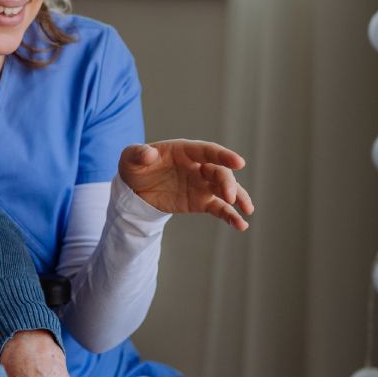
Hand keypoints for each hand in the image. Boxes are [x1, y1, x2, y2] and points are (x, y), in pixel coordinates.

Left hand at [118, 139, 253, 230]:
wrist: (134, 189)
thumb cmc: (135, 166)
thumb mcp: (130, 158)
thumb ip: (138, 154)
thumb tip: (149, 154)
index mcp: (185, 151)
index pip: (208, 151)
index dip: (223, 156)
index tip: (239, 162)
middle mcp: (198, 166)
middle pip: (219, 172)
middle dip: (227, 183)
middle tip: (229, 197)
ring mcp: (202, 184)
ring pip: (225, 190)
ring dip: (238, 198)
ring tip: (247, 211)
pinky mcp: (201, 202)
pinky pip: (220, 208)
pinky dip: (230, 216)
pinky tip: (240, 225)